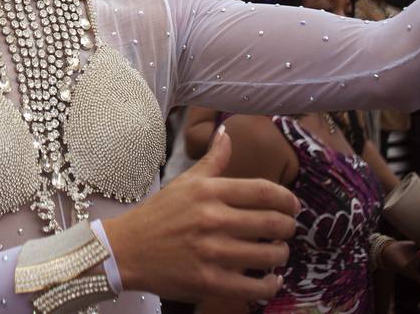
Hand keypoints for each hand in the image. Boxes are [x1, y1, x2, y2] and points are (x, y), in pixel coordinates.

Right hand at [102, 125, 298, 302]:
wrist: (126, 250)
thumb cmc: (158, 215)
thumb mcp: (184, 182)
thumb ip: (212, 160)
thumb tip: (227, 132)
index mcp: (208, 192)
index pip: (263, 191)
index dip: (287, 199)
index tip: (294, 206)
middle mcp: (213, 219)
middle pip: (272, 223)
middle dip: (288, 228)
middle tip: (288, 230)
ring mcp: (212, 252)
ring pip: (269, 255)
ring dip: (281, 255)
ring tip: (277, 253)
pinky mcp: (210, 281)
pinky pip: (255, 287)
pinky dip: (270, 285)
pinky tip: (270, 280)